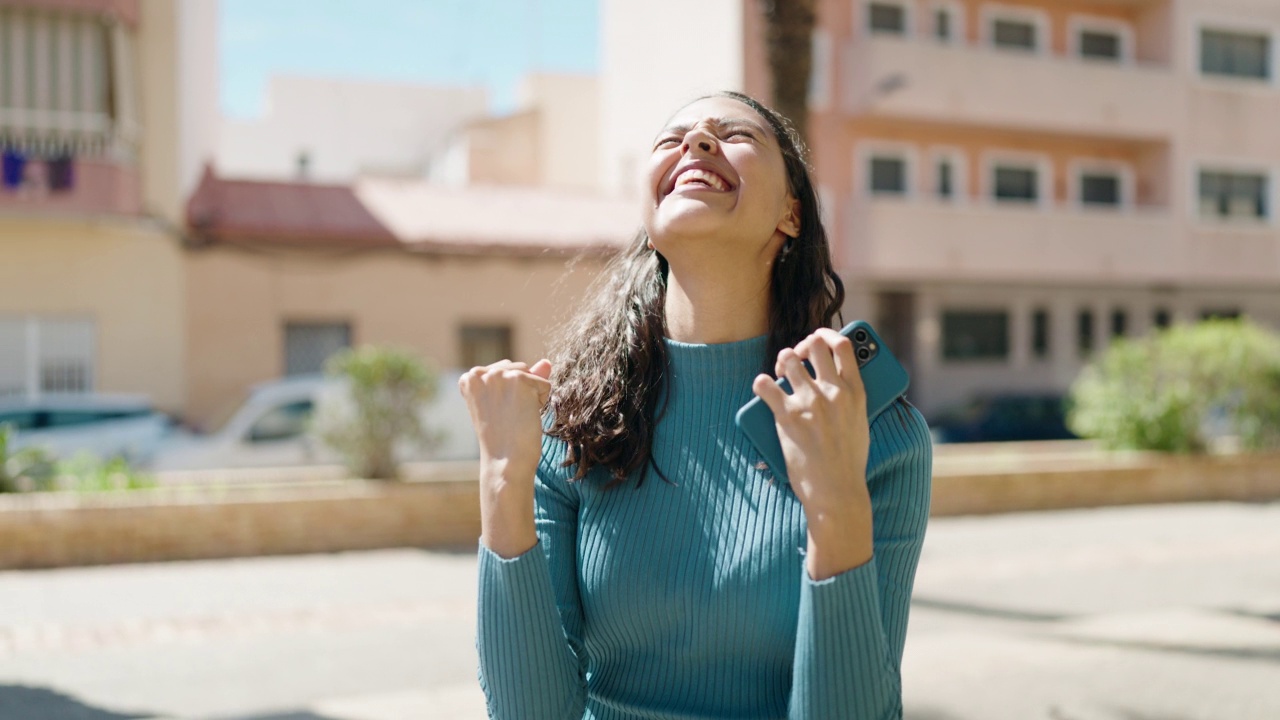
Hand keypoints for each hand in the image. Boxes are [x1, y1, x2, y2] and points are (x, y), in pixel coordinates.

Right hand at [458, 358, 552, 556]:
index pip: (504, 371)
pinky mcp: (519, 380)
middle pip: (519, 370)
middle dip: (521, 392)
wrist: (506, 463)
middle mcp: (480, 372)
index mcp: (468, 378)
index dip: (508, 395)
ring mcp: (499, 375)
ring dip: (531, 396)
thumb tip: (546, 362)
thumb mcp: (506, 403)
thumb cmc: (504, 438)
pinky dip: (541, 402)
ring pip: (532, 376)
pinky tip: (525, 417)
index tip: (498, 414)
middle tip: (507, 418)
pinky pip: (545, 384)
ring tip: (515, 417)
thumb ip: (523, 378)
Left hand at [751, 328, 873, 577]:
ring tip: (780, 373)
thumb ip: (849, 399)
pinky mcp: (787, 416)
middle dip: (802, 346)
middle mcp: (833, 392)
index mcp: (855, 392)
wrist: (837, 492)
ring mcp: (810, 402)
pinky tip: (763, 388)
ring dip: (782, 362)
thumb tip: (835, 382)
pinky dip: (761, 383)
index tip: (818, 342)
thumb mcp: (860, 423)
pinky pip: (765, 384)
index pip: (843, 345)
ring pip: (788, 358)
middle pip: (815, 345)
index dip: (827, 336)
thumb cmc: (848, 462)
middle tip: (796, 359)